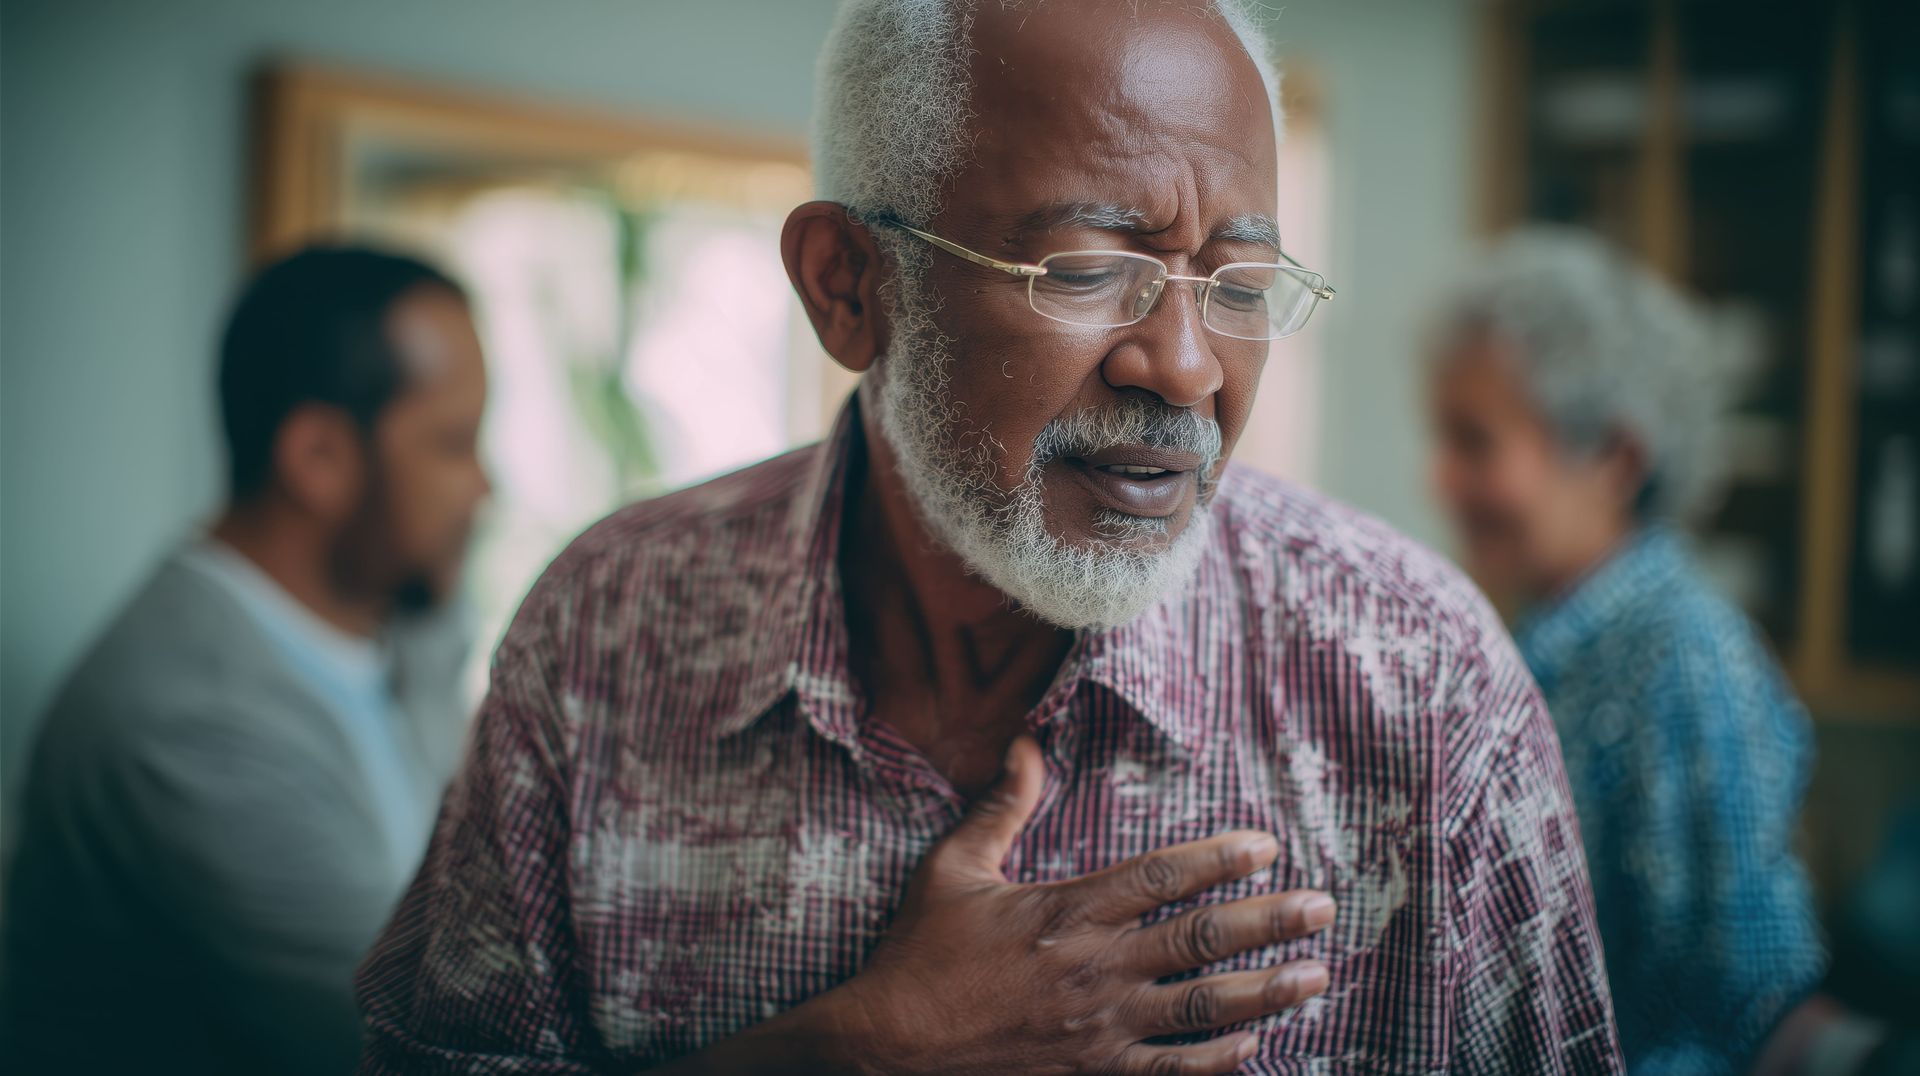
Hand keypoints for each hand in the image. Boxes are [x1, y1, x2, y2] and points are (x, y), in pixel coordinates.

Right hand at [835, 736, 1334, 1073]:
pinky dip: (1218, 1060)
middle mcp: (1095, 969)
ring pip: (1203, 1007)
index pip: (1162, 878)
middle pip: (1201, 940)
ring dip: (1267, 991)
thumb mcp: (952, 870)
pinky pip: (1171, 1071)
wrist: (889, 1048)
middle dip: (1270, 921)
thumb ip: (1001, 807)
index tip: (1267, 846)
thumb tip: (1023, 742)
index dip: (1221, 859)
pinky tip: (1254, 1045)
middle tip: (1322, 908)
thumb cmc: (919, 957)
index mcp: (1066, 912)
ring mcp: (1099, 1029)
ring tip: (1315, 976)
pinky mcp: (1092, 1075)